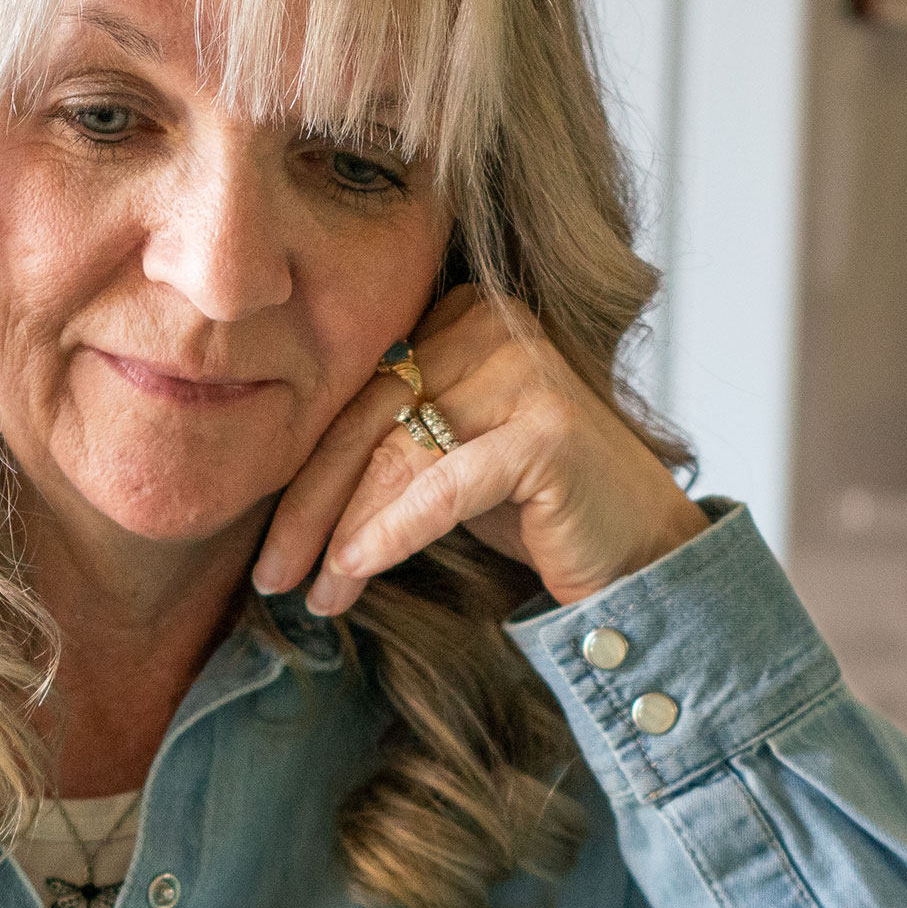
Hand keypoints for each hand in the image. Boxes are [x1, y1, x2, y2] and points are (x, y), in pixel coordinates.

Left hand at [253, 284, 708, 619]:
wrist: (642, 555)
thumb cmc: (537, 513)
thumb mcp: (446, 461)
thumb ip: (384, 443)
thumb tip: (276, 486)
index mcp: (462, 314)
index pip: (357, 390)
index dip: (303, 467)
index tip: (265, 542)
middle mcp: (494, 325)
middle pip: (368, 415)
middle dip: (310, 503)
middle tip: (269, 574)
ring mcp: (525, 371)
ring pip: (398, 452)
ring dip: (342, 531)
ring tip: (313, 592)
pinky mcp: (546, 431)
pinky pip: (442, 485)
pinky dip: (389, 531)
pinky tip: (351, 570)